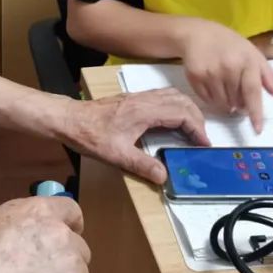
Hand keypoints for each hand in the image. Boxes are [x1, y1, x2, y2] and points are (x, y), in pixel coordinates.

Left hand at [65, 88, 206, 183]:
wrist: (69, 119)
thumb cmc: (90, 134)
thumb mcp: (116, 155)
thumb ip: (142, 165)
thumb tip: (164, 176)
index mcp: (144, 110)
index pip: (181, 113)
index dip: (197, 128)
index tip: (203, 143)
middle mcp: (144, 99)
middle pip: (181, 100)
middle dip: (196, 117)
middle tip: (201, 138)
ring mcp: (138, 97)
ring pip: (172, 95)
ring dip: (186, 109)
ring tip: (192, 129)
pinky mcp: (132, 99)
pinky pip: (162, 97)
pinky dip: (174, 106)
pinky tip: (171, 122)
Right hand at [180, 18, 272, 131]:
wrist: (198, 33)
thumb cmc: (229, 44)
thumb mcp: (252, 53)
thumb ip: (266, 74)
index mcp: (246, 61)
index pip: (252, 92)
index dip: (255, 113)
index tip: (257, 130)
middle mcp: (228, 68)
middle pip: (237, 102)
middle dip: (239, 104)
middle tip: (236, 92)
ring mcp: (210, 73)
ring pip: (222, 104)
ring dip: (226, 103)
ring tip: (224, 88)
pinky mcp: (195, 77)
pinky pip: (207, 100)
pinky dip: (212, 99)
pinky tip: (212, 85)